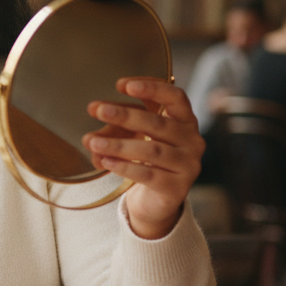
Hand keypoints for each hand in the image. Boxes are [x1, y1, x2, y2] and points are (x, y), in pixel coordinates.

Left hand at [81, 78, 203, 239]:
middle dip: (125, 115)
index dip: (151, 88)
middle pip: (158, 123)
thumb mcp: (137, 135)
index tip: (123, 85)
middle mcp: (192, 141)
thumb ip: (120, 124)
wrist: (155, 200)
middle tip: (98, 110)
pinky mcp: (176, 188)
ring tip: (92, 141)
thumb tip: (94, 115)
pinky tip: (106, 161)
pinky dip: (124, 167)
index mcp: (186, 120)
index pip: (175, 97)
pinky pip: (147, 175)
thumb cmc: (147, 160)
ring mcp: (188, 165)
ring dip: (118, 144)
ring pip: (151, 151)